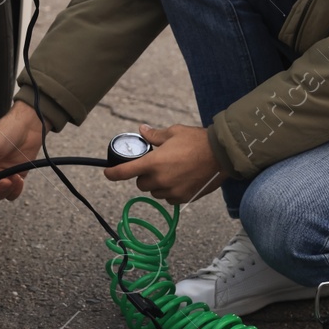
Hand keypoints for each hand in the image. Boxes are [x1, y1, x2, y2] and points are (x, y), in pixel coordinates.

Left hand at [103, 123, 229, 203]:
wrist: (221, 155)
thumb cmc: (197, 141)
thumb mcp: (173, 133)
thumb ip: (154, 136)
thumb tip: (142, 130)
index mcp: (153, 163)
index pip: (125, 172)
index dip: (113, 174)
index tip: (107, 173)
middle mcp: (160, 180)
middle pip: (141, 184)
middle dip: (144, 175)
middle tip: (154, 165)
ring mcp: (172, 191)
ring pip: (155, 192)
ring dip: (157, 184)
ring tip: (170, 172)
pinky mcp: (183, 198)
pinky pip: (169, 198)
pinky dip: (170, 191)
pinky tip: (179, 180)